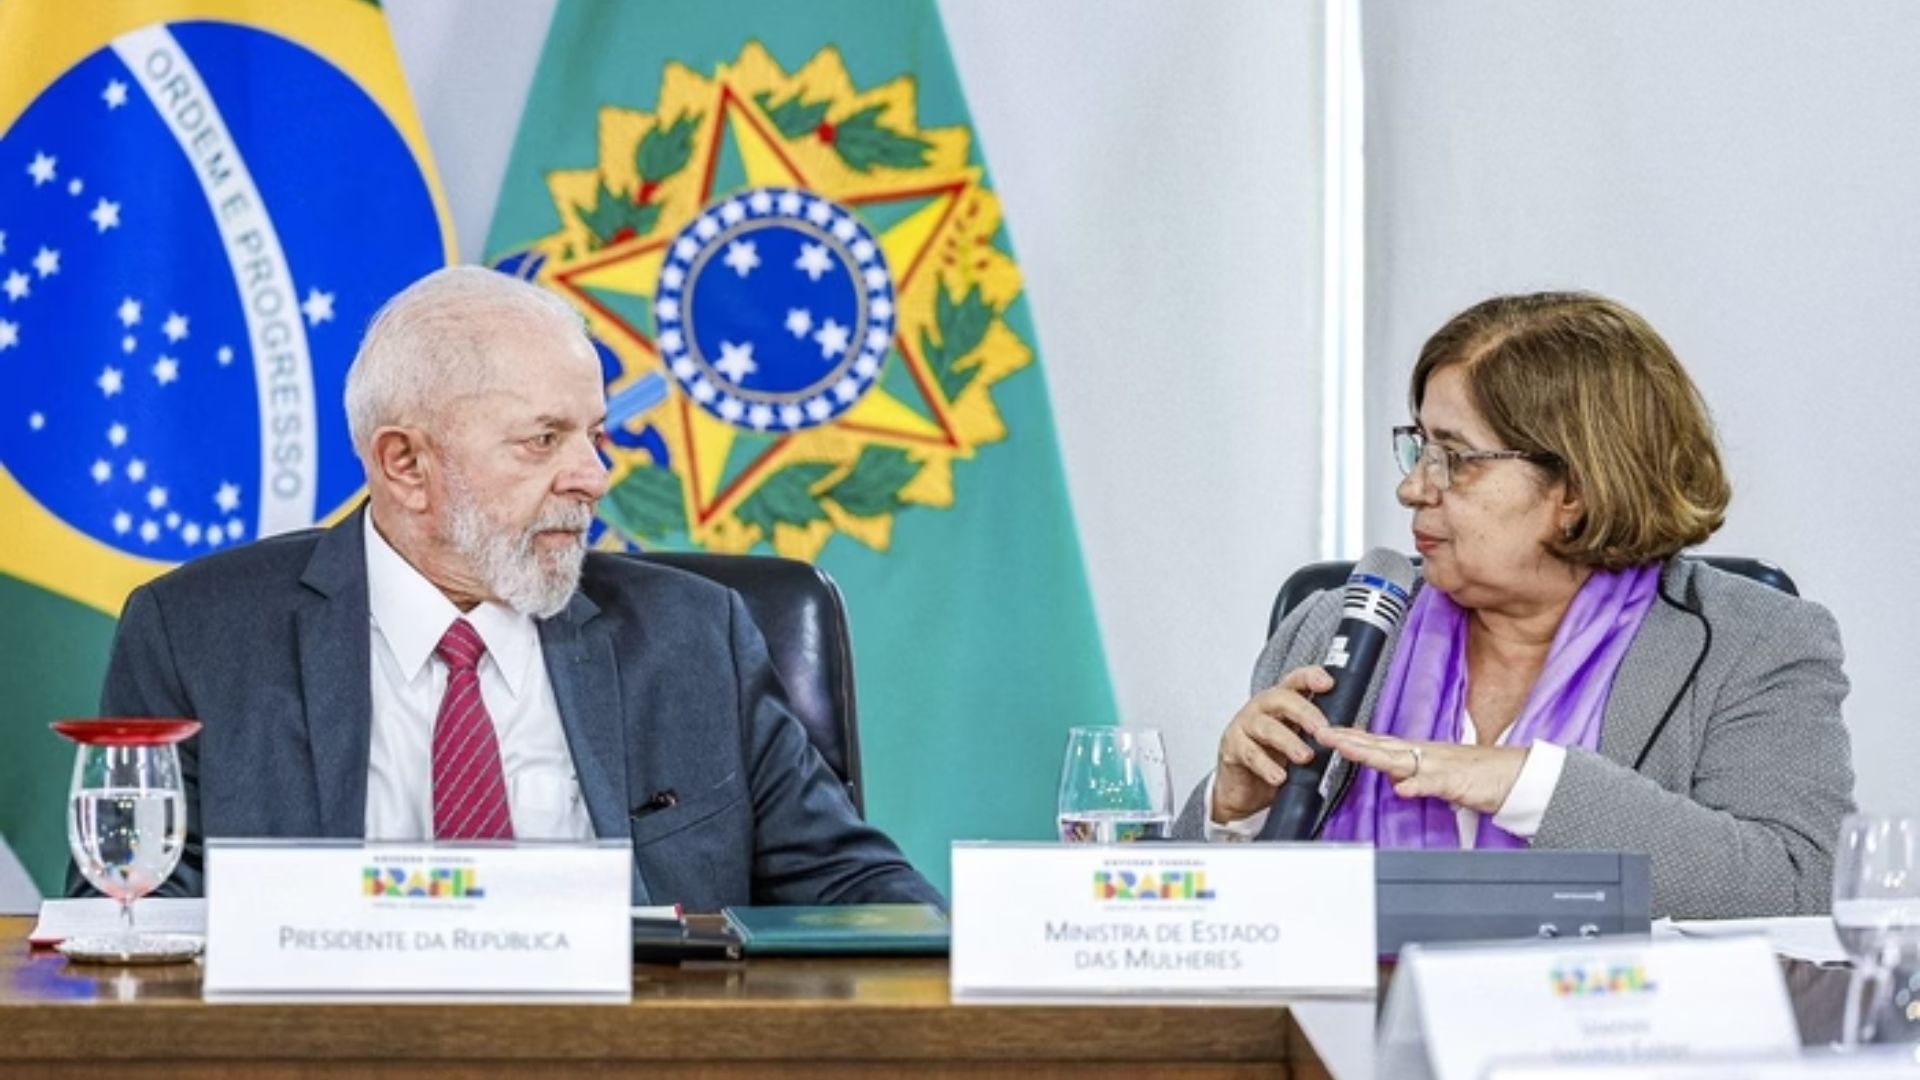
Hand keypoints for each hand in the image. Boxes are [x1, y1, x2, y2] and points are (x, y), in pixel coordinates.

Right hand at [1211, 666, 1337, 823]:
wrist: (1244, 788)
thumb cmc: (1273, 760)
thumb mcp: (1300, 743)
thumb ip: (1321, 735)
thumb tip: (1354, 732)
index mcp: (1280, 702)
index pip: (1295, 681)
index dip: (1310, 677)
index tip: (1327, 683)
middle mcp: (1261, 709)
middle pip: (1280, 698)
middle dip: (1304, 712)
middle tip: (1321, 730)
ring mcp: (1244, 726)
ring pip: (1265, 726)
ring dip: (1288, 741)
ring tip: (1305, 757)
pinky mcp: (1232, 748)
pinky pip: (1250, 753)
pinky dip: (1266, 766)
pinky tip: (1279, 776)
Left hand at [1314, 728, 1526, 814]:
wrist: (1518, 774)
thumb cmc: (1481, 775)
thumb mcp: (1440, 777)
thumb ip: (1418, 778)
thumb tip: (1398, 783)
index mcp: (1421, 753)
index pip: (1380, 743)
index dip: (1353, 738)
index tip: (1327, 733)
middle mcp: (1426, 754)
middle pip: (1381, 746)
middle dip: (1350, 741)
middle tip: (1322, 733)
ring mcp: (1440, 766)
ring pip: (1400, 759)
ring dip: (1372, 754)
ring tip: (1346, 749)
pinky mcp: (1457, 782)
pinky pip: (1435, 784)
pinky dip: (1418, 786)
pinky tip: (1402, 789)